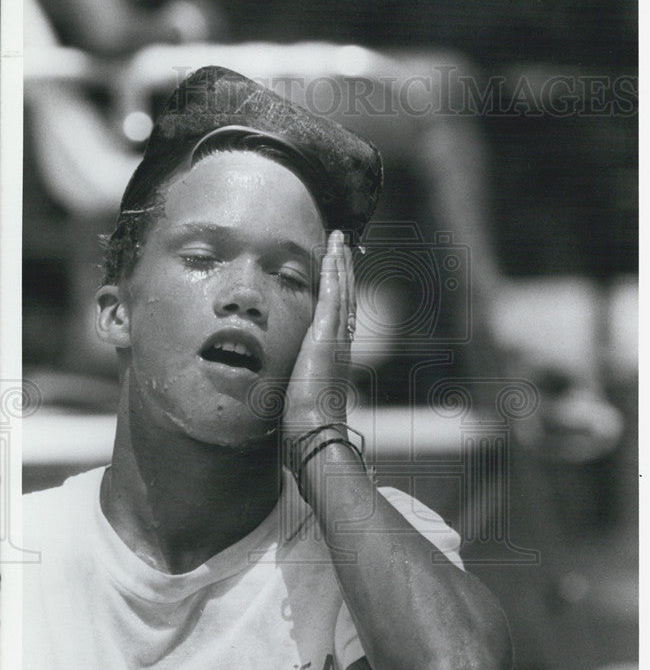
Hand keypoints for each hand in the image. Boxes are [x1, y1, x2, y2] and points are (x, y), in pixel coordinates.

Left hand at [281, 229, 355, 439]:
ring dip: (341, 264)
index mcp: (334, 352)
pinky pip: (334, 296)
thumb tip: (283, 379)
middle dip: (343, 269)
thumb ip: (294, 377)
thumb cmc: (305, 419)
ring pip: (342, 290)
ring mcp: (337, 336)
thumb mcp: (298, 390)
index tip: (335, 270)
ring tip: (339, 241)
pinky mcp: (328, 335)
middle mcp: (341, 340)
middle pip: (345, 295)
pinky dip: (335, 273)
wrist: (315, 428)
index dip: (338, 289)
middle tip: (342, 245)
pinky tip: (333, 254)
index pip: (337, 313)